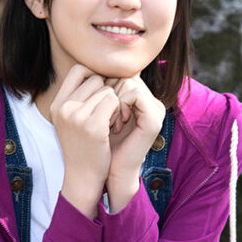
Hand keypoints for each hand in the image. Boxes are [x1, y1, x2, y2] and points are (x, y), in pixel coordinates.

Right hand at [51, 64, 121, 217]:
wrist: (83, 177)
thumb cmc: (83, 148)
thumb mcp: (73, 121)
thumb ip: (80, 98)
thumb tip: (100, 73)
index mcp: (57, 104)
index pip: (79, 70)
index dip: (96, 75)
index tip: (104, 91)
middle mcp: (63, 107)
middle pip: (96, 78)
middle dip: (107, 91)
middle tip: (110, 112)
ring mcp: (76, 116)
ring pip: (107, 90)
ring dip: (115, 103)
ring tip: (111, 121)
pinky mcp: (92, 125)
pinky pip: (113, 101)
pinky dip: (119, 110)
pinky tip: (115, 126)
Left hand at [104, 75, 164, 211]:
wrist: (112, 173)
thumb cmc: (101, 147)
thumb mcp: (98, 116)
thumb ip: (100, 94)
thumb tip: (87, 68)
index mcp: (139, 100)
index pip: (121, 74)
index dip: (105, 86)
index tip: (96, 110)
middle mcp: (150, 101)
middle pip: (124, 75)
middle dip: (108, 93)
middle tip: (104, 119)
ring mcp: (154, 108)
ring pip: (128, 81)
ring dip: (112, 101)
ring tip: (110, 124)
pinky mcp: (154, 117)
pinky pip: (133, 93)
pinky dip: (120, 105)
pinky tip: (115, 125)